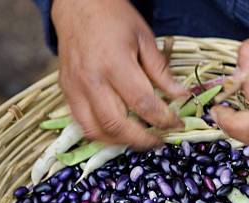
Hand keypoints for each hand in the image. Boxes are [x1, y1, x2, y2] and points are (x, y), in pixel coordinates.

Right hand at [52, 0, 185, 147]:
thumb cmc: (114, 18)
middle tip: (159, 141)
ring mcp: (75, 88)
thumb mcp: (144, 38)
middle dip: (142, 139)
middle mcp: (92, 80)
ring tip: (139, 140)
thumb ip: (161, 72)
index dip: (163, 119)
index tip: (177, 124)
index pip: (142, 103)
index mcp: (114, 63)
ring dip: (120, 142)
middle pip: (117, 124)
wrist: (78, 5)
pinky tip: (118, 133)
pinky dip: (102, 135)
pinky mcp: (66, 92)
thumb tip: (181, 97)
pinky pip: (82, 124)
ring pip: (97, 130)